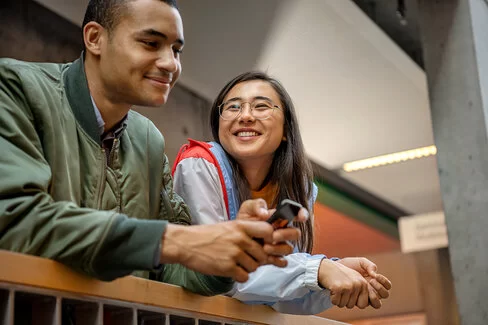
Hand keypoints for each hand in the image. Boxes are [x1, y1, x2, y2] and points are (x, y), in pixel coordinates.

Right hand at [160, 220, 275, 281]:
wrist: (186, 243)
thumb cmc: (207, 235)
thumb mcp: (228, 226)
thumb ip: (246, 231)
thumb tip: (265, 240)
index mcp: (241, 226)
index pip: (268, 231)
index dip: (270, 240)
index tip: (265, 245)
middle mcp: (240, 239)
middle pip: (263, 253)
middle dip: (257, 259)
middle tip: (246, 258)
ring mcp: (234, 253)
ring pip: (254, 267)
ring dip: (247, 268)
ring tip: (235, 263)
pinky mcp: (227, 267)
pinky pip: (244, 277)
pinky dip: (239, 276)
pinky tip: (230, 270)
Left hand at [235, 199, 305, 260]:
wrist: (234, 239)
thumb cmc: (243, 222)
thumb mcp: (247, 208)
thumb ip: (257, 205)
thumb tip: (265, 213)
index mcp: (279, 218)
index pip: (297, 214)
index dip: (302, 214)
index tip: (301, 217)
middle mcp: (282, 231)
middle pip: (295, 233)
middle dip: (286, 235)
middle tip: (273, 236)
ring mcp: (279, 245)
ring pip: (289, 248)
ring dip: (278, 249)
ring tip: (264, 247)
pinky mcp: (274, 257)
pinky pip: (282, 262)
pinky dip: (276, 260)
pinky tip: (267, 258)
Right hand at [318, 259, 369, 308]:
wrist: (327, 267)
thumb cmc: (341, 274)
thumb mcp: (356, 278)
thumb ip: (363, 290)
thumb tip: (365, 304)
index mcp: (363, 284)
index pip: (363, 305)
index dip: (354, 302)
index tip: (349, 295)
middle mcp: (357, 285)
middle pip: (351, 306)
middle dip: (345, 301)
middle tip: (342, 291)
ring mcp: (348, 286)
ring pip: (343, 304)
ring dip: (338, 299)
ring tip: (337, 288)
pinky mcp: (338, 287)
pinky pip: (335, 302)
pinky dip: (332, 298)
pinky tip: (332, 288)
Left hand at [338, 257, 391, 307]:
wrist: (336, 269)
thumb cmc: (350, 265)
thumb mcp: (360, 262)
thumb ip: (369, 265)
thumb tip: (375, 274)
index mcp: (376, 281)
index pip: (387, 286)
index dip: (384, 282)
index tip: (375, 276)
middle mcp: (373, 290)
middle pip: (385, 295)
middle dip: (380, 289)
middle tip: (371, 281)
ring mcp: (365, 296)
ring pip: (377, 304)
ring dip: (375, 297)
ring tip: (366, 287)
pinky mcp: (357, 300)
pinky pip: (364, 304)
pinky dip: (364, 300)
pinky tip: (357, 291)